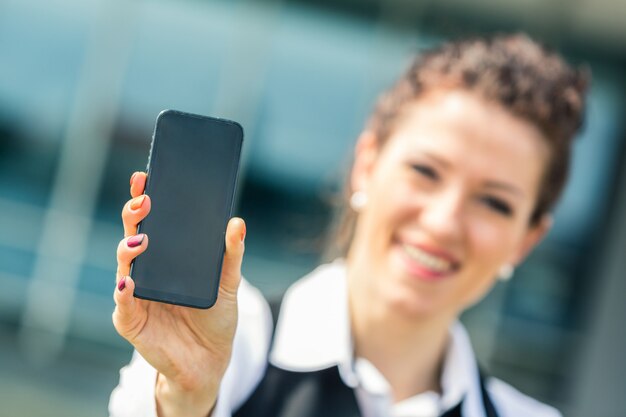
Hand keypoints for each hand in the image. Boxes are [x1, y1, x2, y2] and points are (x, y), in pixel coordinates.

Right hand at [113, 172, 245, 416]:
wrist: (210, 361)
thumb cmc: (215, 319)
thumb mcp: (229, 284)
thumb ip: (231, 255)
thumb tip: (237, 222)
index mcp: (168, 257)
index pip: (154, 222)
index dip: (147, 198)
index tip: (149, 176)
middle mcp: (148, 270)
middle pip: (134, 235)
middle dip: (135, 214)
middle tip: (145, 199)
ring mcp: (136, 293)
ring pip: (124, 264)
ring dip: (129, 248)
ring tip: (142, 238)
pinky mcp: (131, 320)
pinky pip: (123, 304)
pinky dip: (123, 291)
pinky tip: (129, 280)